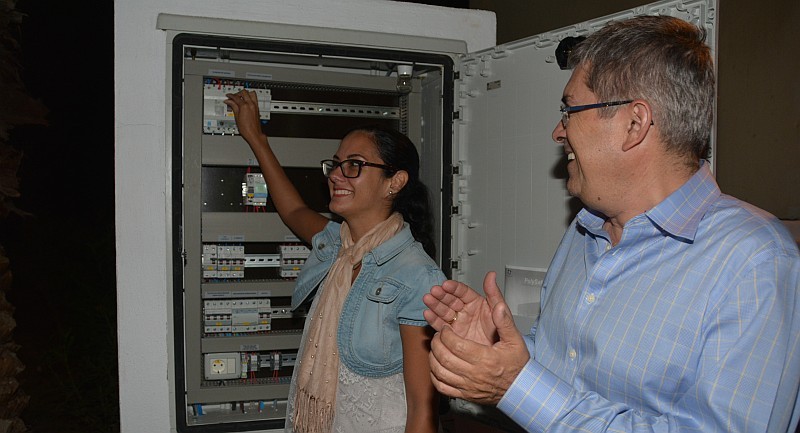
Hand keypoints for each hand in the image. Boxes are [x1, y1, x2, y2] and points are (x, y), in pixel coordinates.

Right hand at [223, 90, 264, 143]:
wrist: (254, 133)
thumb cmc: (246, 128)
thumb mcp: (236, 116)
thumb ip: (233, 107)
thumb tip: (229, 101)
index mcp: (245, 106)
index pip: (236, 97)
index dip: (230, 96)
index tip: (228, 96)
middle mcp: (251, 104)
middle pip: (244, 92)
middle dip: (238, 93)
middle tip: (233, 97)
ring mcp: (255, 106)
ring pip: (251, 93)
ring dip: (245, 94)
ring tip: (240, 98)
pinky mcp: (257, 108)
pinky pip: (254, 98)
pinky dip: (249, 97)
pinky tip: (245, 101)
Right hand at [423, 272, 505, 344]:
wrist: (502, 361)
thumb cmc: (506, 336)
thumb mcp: (503, 313)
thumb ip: (495, 295)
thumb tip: (492, 276)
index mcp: (478, 304)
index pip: (463, 292)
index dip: (454, 288)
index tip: (446, 285)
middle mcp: (466, 312)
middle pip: (451, 300)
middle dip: (441, 295)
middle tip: (433, 291)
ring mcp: (458, 323)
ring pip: (444, 311)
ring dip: (435, 305)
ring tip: (427, 300)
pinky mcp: (452, 335)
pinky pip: (441, 326)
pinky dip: (433, 320)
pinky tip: (427, 314)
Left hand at [427, 288, 529, 404]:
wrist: (520, 390)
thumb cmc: (517, 364)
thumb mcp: (515, 340)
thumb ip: (505, 322)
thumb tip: (499, 306)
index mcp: (485, 359)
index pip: (456, 345)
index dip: (446, 334)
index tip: (445, 328)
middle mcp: (474, 374)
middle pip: (445, 358)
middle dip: (437, 343)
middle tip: (438, 336)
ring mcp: (468, 387)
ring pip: (440, 373)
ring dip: (433, 358)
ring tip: (436, 348)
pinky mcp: (464, 395)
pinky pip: (442, 387)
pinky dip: (435, 376)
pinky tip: (437, 366)